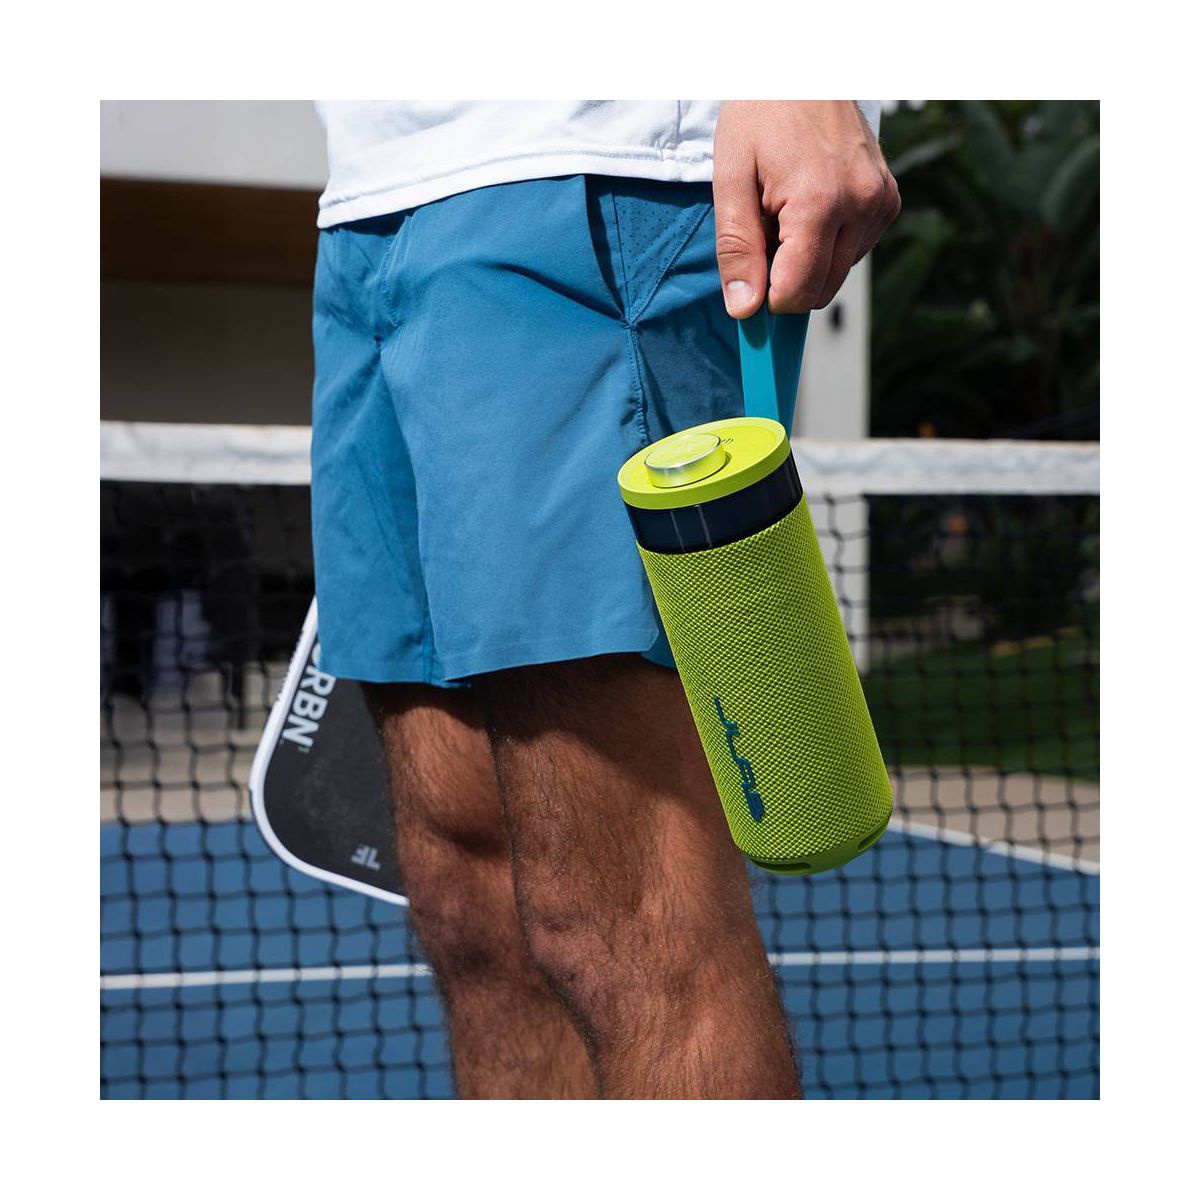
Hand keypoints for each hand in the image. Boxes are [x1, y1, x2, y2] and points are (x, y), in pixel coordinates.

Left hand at [712, 101, 900, 315]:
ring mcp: (881, 203)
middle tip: (764, 232)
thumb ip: (737, 248)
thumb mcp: (731, 179)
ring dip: (807, 259)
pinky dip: (827, 243)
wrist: (804, 68)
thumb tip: (744, 307)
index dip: (767, 298)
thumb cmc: (762, 114)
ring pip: (837, 275)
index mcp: (820, 202)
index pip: (797, 292)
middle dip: (786, 277)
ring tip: (786, 211)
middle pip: (820, 290)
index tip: (749, 285)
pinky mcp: (888, 201)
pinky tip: (810, 205)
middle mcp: (862, 205)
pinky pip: (853, 251)